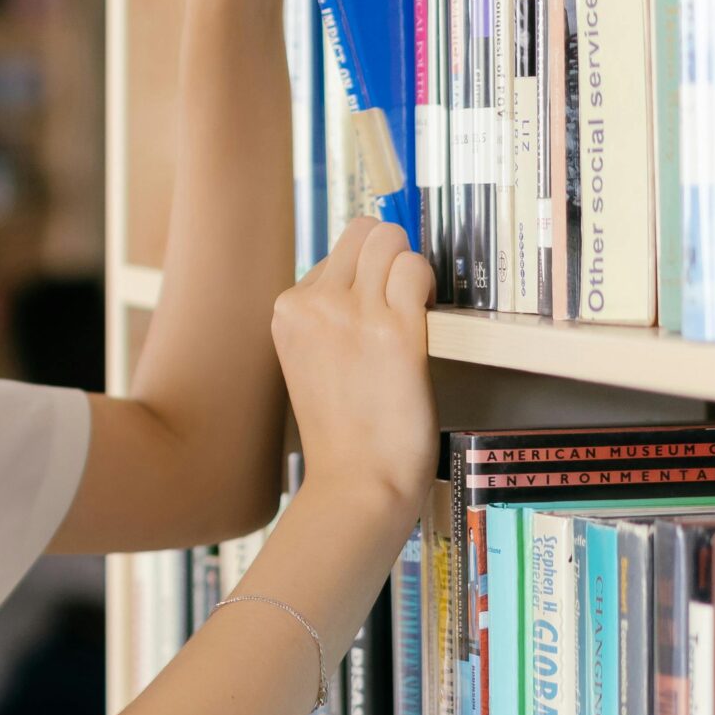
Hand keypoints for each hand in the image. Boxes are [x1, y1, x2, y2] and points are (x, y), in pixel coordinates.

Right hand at [270, 216, 435, 526]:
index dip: (367, 273)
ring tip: (415, 307)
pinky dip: (428, 284)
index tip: (380, 302)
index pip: (336, 253)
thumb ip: (326, 319)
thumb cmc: (343, 433)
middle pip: (363, 232)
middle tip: (403, 297)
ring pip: (390, 238)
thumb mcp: (310, 362)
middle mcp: (312, 303)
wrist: (355, 483)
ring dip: (411, 266)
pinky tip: (426, 318)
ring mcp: (350, 313)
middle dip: (390, 255)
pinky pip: (416, 268)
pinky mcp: (393, 329)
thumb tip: (367, 278)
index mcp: (287, 311)